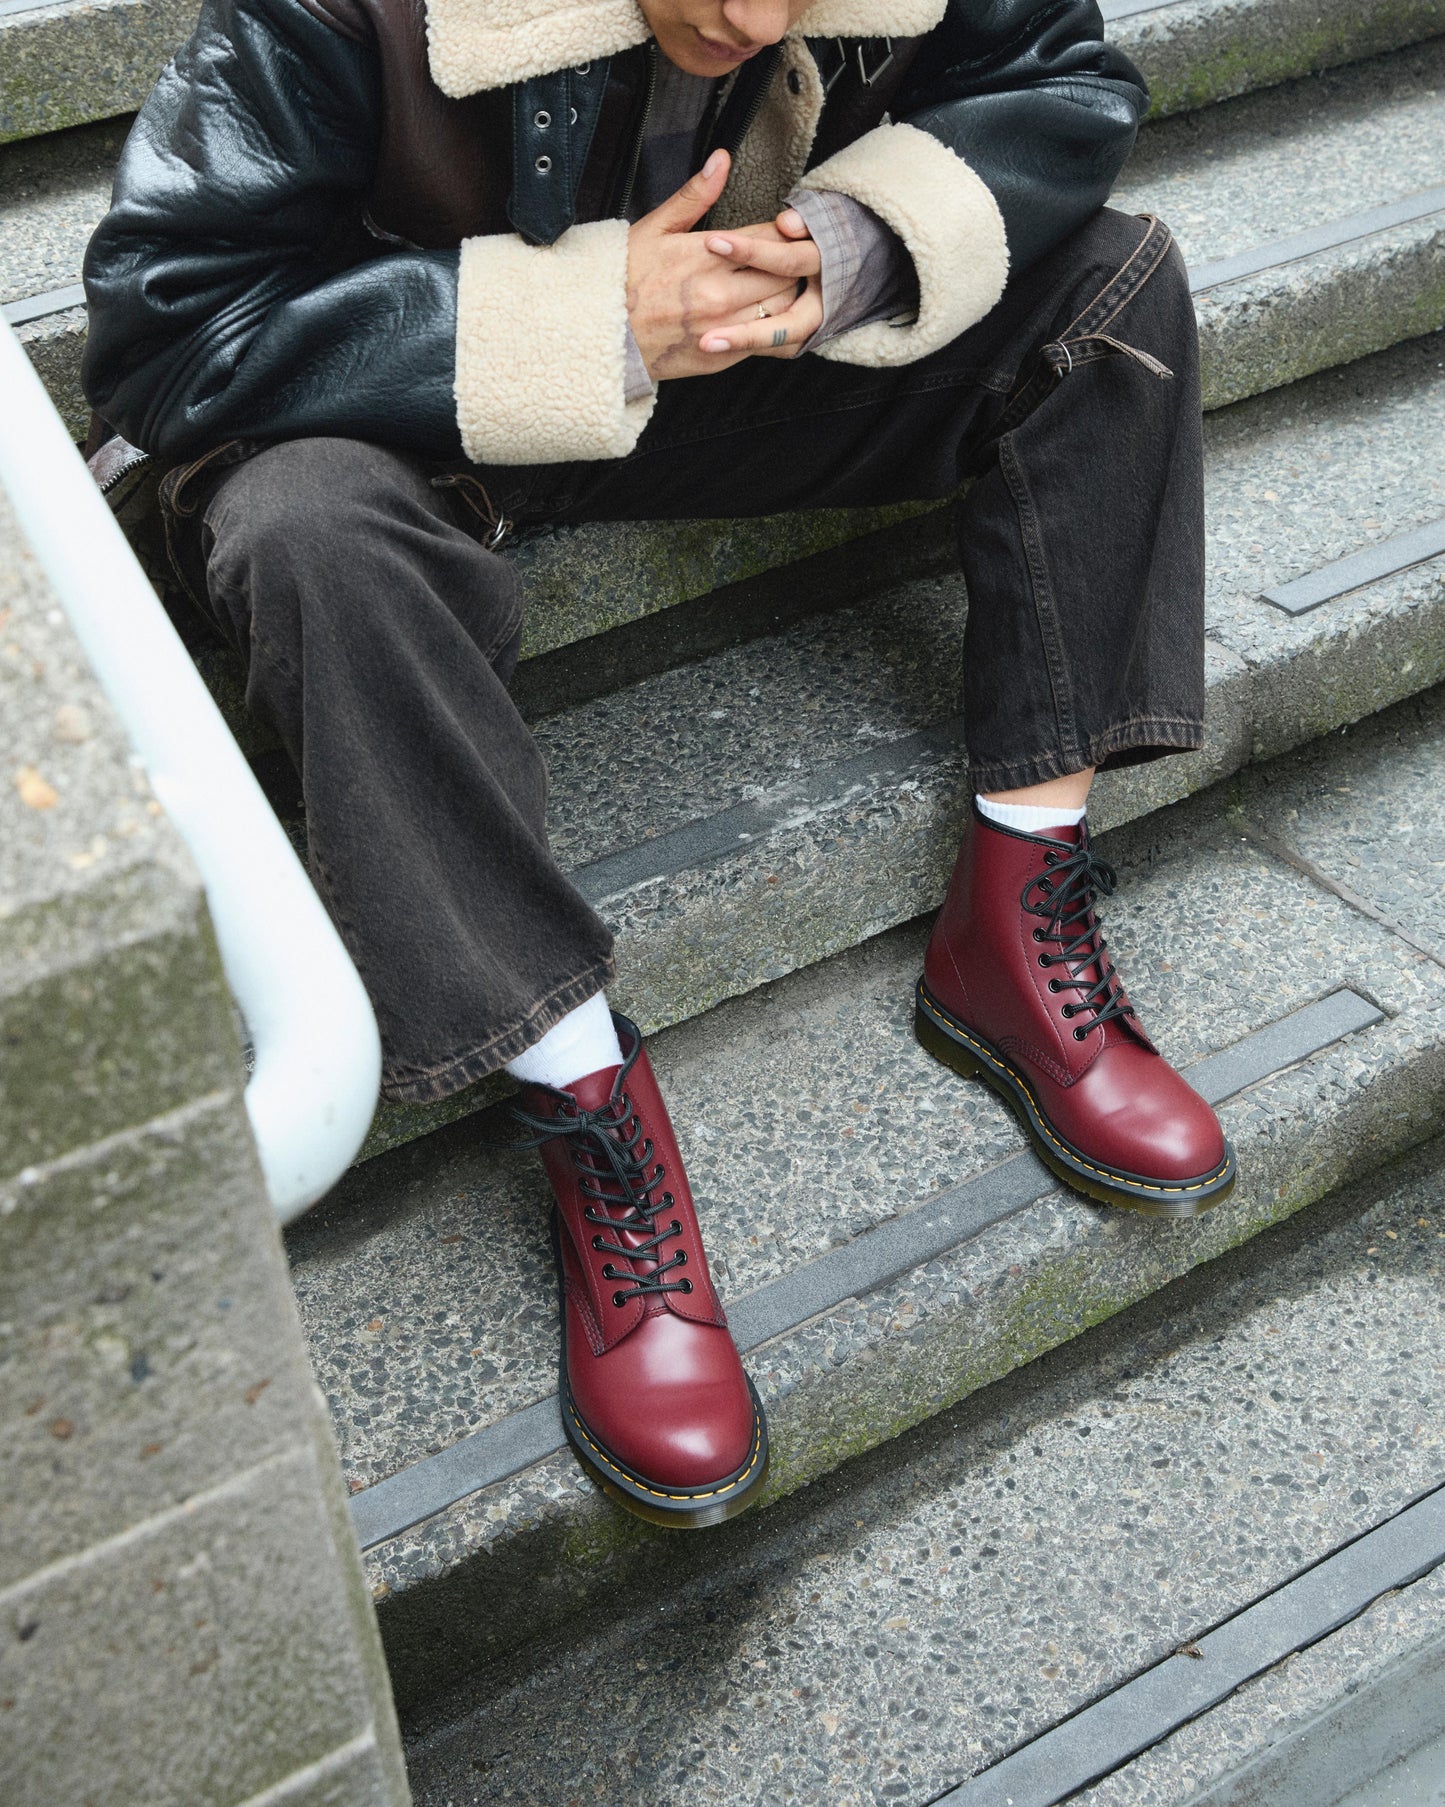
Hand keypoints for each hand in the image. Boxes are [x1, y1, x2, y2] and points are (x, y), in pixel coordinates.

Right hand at [626, 151, 800, 379]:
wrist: (603, 337)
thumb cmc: (625, 279)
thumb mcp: (655, 228)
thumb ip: (695, 195)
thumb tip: (722, 159)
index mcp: (707, 256)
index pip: (768, 237)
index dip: (784, 230)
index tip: (788, 228)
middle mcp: (721, 294)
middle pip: (784, 272)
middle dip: (791, 261)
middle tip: (795, 255)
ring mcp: (724, 328)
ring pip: (781, 307)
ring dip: (787, 293)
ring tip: (785, 282)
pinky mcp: (723, 356)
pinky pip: (765, 340)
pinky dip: (774, 324)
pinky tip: (770, 313)